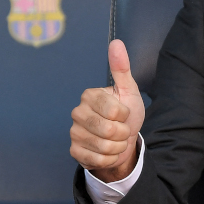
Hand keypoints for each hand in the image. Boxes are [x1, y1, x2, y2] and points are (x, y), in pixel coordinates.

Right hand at [70, 39, 145, 181]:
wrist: (123, 139)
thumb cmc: (126, 113)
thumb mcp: (129, 90)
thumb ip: (122, 68)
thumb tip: (116, 43)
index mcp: (89, 95)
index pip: (114, 110)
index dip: (125, 114)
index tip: (124, 112)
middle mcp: (77, 113)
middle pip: (108, 129)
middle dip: (123, 132)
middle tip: (122, 128)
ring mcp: (74, 133)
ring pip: (104, 146)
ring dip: (118, 146)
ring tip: (116, 139)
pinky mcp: (74, 151)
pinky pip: (98, 160)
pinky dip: (111, 158)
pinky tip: (109, 151)